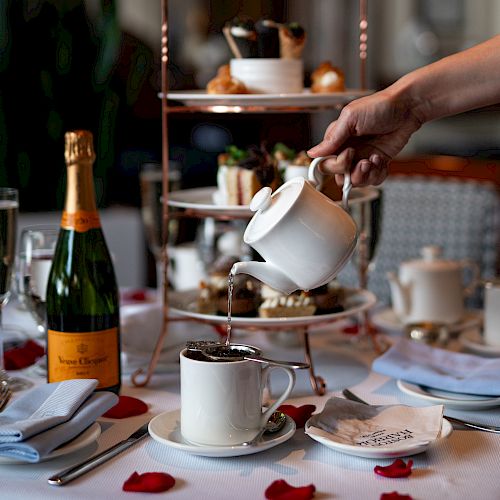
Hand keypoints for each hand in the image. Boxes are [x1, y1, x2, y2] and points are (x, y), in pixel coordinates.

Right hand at [308, 90, 422, 185]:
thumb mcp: (350, 118)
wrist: (408, 108)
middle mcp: (348, 151)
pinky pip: (372, 179)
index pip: (326, 163)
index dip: (336, 165)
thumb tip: (312, 153)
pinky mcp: (377, 163)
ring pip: (355, 181)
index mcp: (337, 140)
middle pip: (339, 176)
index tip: (349, 154)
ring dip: (366, 175)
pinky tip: (382, 160)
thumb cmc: (379, 106)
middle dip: (351, 173)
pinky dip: (377, 174)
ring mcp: (362, 158)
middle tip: (364, 160)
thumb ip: (332, 138)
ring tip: (375, 160)